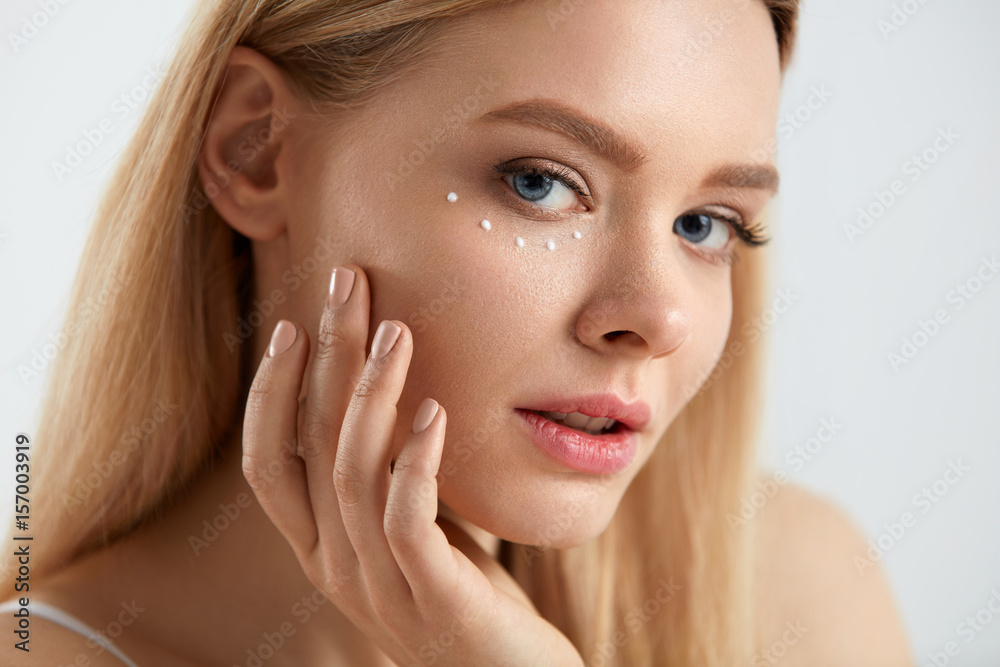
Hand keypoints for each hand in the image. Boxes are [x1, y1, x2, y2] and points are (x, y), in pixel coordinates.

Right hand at [241, 265, 584, 666]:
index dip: (271, 392)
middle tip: (347, 285)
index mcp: (318, 546)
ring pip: (353, 474)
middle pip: (310, 447)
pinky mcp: (432, 598)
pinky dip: (416, 460)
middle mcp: (333, 564)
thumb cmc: (459, 591)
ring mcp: (377, 584)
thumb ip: (385, 475)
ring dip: (372, 394)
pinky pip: (406, 520)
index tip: (293, 323)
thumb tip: (388, 391)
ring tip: (399, 331)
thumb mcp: (409, 526)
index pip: (266, 462)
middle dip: (324, 358)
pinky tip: (436, 411)